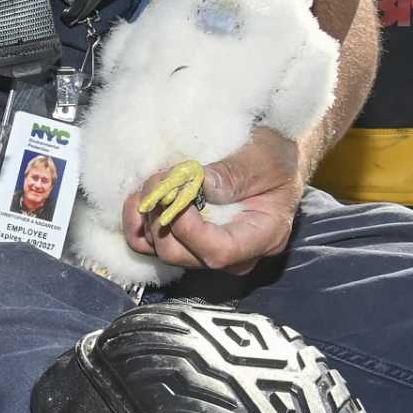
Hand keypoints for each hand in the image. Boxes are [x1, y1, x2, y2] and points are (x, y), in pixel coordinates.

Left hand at [123, 127, 301, 274]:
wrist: (272, 159)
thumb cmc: (275, 157)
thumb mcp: (263, 157)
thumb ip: (234, 173)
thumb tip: (198, 185)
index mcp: (262, 237)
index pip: (218, 252)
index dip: (188, 228)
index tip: (176, 193)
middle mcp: (233, 255)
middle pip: (180, 254)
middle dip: (160, 217)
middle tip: (158, 179)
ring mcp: (205, 251)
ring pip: (160, 249)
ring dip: (147, 217)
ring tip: (153, 182)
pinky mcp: (184, 241)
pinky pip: (148, 244)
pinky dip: (136, 223)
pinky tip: (140, 197)